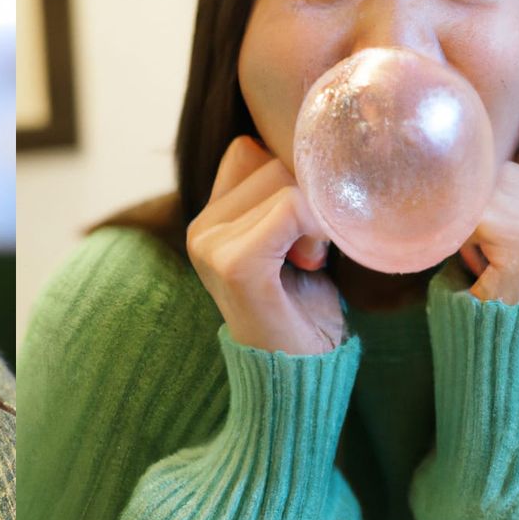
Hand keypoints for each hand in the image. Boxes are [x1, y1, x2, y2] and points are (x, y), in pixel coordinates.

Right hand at [186, 135, 344, 354]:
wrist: (300, 379)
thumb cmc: (305, 307)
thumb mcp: (286, 237)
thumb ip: (278, 192)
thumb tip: (302, 140)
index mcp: (207, 217)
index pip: (249, 149)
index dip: (288, 179)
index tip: (300, 229)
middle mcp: (199, 227)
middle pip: (272, 161)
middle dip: (307, 198)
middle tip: (310, 251)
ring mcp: (210, 245)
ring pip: (285, 180)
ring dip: (316, 217)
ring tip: (308, 263)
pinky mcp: (234, 264)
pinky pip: (292, 208)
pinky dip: (318, 228)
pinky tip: (313, 265)